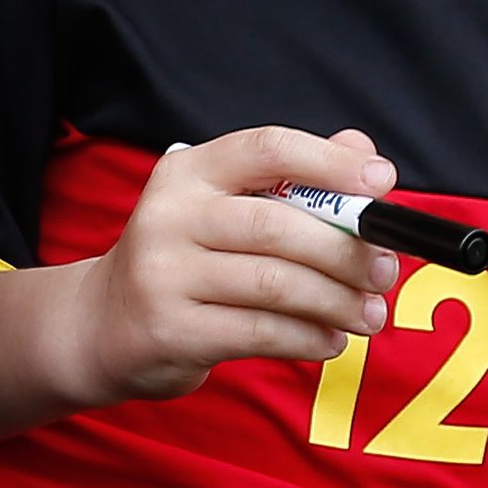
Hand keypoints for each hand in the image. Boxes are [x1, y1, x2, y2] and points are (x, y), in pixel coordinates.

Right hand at [59, 128, 397, 406]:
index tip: (382, 183)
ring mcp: (164, 274)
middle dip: (346, 251)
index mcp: (188, 173)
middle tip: (384, 271)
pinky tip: (329, 339)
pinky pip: (261, 332)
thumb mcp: (223, 207)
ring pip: (276, 284)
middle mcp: (169, 216)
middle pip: (279, 225)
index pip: (267, 148)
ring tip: (369, 314)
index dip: (331, 162)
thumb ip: (292, 178)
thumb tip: (364, 149)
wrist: (102, 324)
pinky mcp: (171, 329)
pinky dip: (309, 338)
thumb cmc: (184, 261)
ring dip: (337, 302)